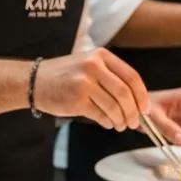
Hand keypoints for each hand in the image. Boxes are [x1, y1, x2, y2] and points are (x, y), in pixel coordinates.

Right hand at [34, 48, 148, 130]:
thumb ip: (112, 77)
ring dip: (121, 120)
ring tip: (120, 125)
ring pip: (114, 107)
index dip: (142, 96)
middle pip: (125, 94)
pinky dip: (107, 122)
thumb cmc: (65, 75)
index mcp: (101, 56)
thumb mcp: (89, 64)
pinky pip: (100, 115)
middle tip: (134, 122)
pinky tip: (107, 123)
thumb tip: (137, 101)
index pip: (132, 77)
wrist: (34, 80)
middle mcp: (94, 66)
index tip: (145, 108)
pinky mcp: (76, 100)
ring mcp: (84, 83)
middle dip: (133, 112)